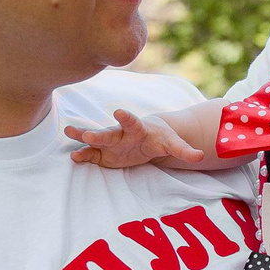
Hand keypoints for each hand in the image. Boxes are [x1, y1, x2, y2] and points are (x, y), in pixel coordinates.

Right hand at [65, 110, 202, 167]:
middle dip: (97, 134)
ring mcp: (110, 143)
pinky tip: (73, 157)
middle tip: (87, 135)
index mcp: (138, 128)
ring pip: (94, 140)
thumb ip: (185, 150)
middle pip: (108, 133)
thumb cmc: (161, 138)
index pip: (132, 121)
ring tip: (68, 132)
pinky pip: (91, 154)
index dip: (126, 117)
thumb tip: (201, 155)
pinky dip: (83, 155)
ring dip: (82, 137)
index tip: (119, 112)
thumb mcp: (173, 144)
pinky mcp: (104, 154)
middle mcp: (120, 133)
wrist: (149, 137)